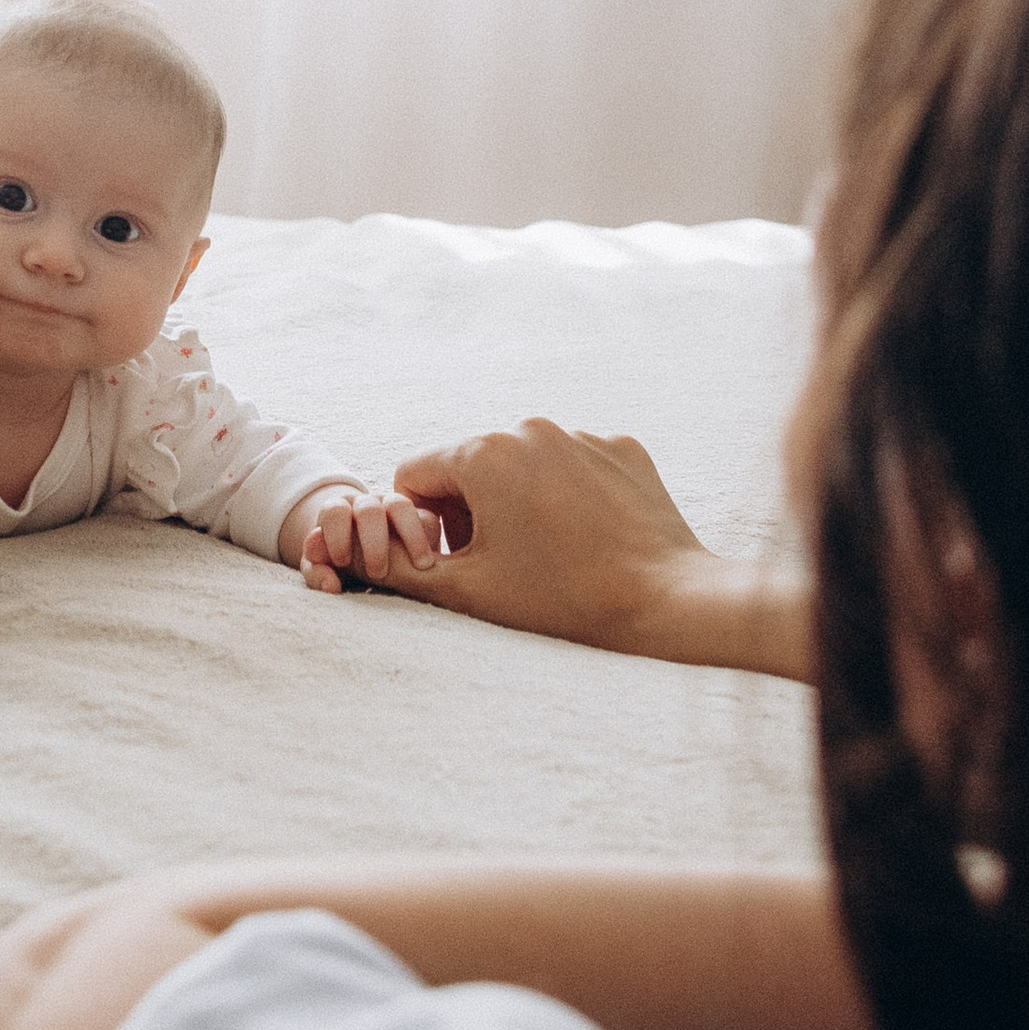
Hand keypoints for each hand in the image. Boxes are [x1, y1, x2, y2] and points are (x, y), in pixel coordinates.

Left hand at [293, 488, 445, 590]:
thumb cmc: (338, 566)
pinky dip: (428, 539)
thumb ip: (318, 575)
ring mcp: (393, 508)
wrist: (364, 559)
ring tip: (419, 566)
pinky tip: (429, 563)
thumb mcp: (323, 571)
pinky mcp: (419, 518)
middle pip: (369, 510)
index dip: (337, 535)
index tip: (341, 562)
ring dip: (409, 535)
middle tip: (377, 572)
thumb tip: (331, 585)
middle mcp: (365, 504)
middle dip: (373, 542)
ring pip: (401, 506)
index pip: (335, 512)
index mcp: (338, 512)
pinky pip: (427, 519)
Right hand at [369, 421, 712, 649]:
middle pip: (471, 466)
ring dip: (519, 502)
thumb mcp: (468, 591)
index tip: (452, 559)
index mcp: (484, 453)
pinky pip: (573, 465)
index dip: (420, 523)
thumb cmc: (563, 599)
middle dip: (471, 511)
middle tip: (499, 564)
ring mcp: (581, 435)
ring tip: (547, 554)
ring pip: (524, 465)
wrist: (667, 601)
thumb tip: (361, 560)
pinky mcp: (621, 449)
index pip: (416, 475)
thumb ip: (401, 571)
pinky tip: (587, 538)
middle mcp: (529, 428)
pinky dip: (568, 496)